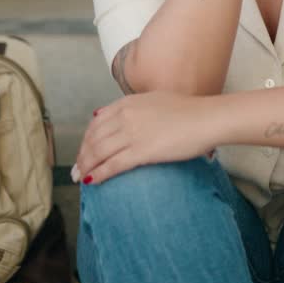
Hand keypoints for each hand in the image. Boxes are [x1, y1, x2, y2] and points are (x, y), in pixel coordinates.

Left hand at [71, 90, 220, 185]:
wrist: (206, 118)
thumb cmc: (187, 110)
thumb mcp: (154, 100)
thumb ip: (133, 107)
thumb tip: (114, 115)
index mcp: (127, 103)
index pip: (96, 123)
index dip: (86, 139)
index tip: (83, 151)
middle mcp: (124, 116)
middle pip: (93, 138)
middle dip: (82, 155)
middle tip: (77, 169)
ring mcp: (132, 133)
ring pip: (98, 152)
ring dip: (86, 166)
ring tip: (81, 178)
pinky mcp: (142, 151)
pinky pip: (112, 165)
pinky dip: (99, 174)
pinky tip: (92, 182)